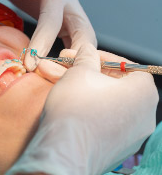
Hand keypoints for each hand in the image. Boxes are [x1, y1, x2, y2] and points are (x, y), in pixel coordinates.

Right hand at [6, 43, 157, 174]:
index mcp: (144, 92)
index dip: (101, 57)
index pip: (126, 66)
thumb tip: (87, 50)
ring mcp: (131, 135)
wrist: (63, 153)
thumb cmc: (74, 109)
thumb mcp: (79, 72)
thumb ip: (86, 57)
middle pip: (113, 84)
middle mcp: (144, 116)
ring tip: (58, 80)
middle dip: (86, 72)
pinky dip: (87, 108)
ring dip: (83, 89)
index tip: (84, 55)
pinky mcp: (115, 148)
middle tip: (66, 65)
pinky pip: (103, 120)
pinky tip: (67, 102)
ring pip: (105, 102)